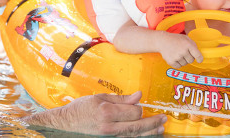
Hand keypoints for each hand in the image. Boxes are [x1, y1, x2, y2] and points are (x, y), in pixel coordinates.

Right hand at [23, 91, 165, 135]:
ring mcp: (109, 136)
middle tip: (163, 119)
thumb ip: (121, 98)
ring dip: (149, 133)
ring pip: (134, 136)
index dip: (140, 109)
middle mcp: (109, 127)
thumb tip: (139, 95)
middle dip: (152, 123)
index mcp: (107, 112)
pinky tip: (146, 135)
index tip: (141, 106)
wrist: (65, 123)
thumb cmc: (80, 109)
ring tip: (160, 129)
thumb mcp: (99, 97)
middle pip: (137, 126)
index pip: (134, 112)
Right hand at [159, 33, 202, 67]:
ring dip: (183, 60)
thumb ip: (193, 45)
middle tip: (183, 53)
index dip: (200, 59)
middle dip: (189, 58)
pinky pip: (179, 66)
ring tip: (178, 54)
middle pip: (191, 61)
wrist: (162, 41)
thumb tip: (199, 54)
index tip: (199, 60)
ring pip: (185, 64)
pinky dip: (178, 63)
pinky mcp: (171, 62)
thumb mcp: (186, 38)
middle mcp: (183, 51)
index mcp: (188, 44)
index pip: (198, 55)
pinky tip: (175, 57)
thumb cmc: (175, 39)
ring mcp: (177, 57)